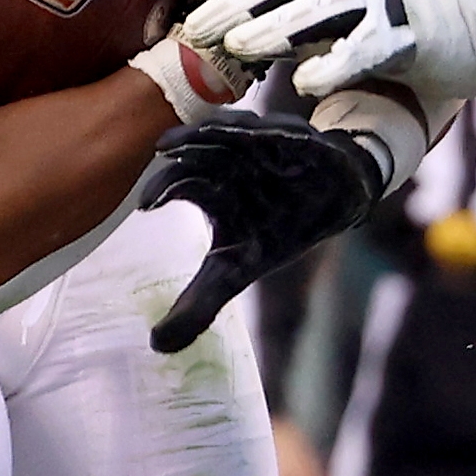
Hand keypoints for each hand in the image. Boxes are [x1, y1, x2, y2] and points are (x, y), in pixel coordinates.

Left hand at [141, 106, 383, 351]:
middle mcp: (228, 162)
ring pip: (234, 130)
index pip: (177, 183)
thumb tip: (157, 346)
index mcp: (209, 189)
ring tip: (207, 132)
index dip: (159, 190)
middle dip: (183, 148)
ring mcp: (261, 147)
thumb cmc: (275, 229)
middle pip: (199, 150)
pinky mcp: (296, 140)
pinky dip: (275, 133)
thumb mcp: (236, 272)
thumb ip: (198, 305)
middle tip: (164, 153)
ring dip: (218, 129)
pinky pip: (282, 133)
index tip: (143, 207)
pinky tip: (267, 134)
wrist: (331, 201)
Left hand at [184, 0, 475, 106]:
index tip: (188, 27)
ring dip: (272, 31)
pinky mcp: (412, 32)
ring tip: (237, 51)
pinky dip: (334, 64)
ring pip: (314, 14)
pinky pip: (365, 49)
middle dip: (232, 14)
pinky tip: (304, 83)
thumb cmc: (414, 13)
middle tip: (192, 39)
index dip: (225, 2)